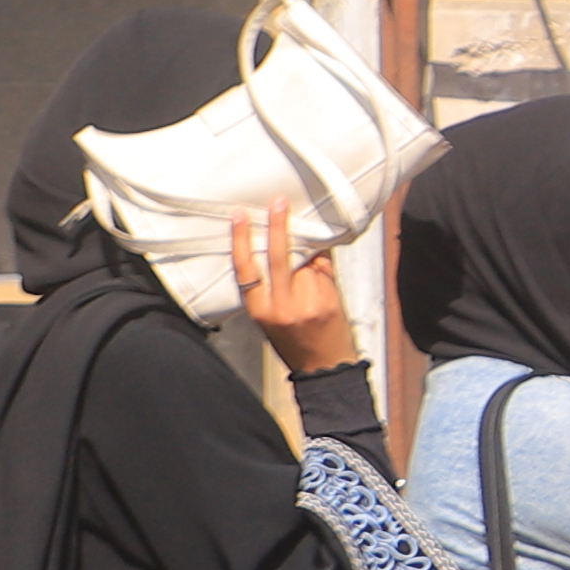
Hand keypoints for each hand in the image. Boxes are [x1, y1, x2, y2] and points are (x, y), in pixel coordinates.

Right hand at [232, 200, 364, 374]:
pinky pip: (324, 267)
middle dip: (278, 226)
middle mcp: (282, 306)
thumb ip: (268, 288)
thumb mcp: (269, 318)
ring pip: (305, 260)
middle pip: (277, 258)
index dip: (241, 241)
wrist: (325, 367)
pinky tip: (322, 248)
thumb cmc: (293, 342)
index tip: (240, 216)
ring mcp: (308, 302)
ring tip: (305, 231)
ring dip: (306, 245)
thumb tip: (273, 247)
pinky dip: (322, 256)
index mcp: (260, 311)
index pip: (245, 270)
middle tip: (279, 202)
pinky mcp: (329, 299)